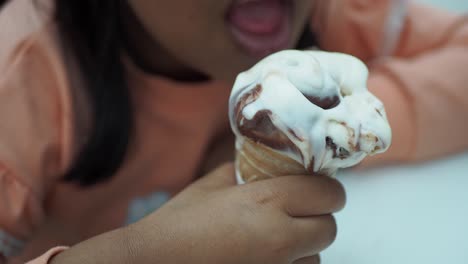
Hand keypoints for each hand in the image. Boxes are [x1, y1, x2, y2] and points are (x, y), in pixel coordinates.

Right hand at [130, 163, 345, 263]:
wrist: (154, 263)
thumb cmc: (178, 225)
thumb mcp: (211, 186)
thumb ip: (243, 171)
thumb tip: (263, 165)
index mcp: (267, 202)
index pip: (329, 194)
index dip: (325, 190)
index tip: (316, 189)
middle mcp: (281, 239)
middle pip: (329, 229)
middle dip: (317, 218)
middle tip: (295, 214)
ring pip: (316, 258)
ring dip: (303, 247)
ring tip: (273, 242)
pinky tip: (264, 258)